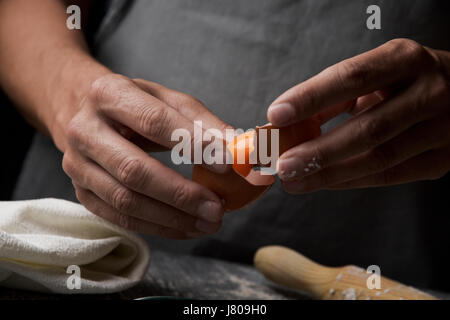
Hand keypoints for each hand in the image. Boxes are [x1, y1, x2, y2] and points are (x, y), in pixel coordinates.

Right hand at [62, 74, 230, 237]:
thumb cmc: (134, 105)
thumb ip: (200, 120)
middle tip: (217, 207)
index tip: (226, 164)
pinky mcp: (82, 192)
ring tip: (208, 222)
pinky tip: (186, 228)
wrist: (83, 111)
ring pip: (126, 201)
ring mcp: (78, 165)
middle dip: (181, 194)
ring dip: (172, 218)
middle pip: (135, 170)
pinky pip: (120, 218)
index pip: (153, 121)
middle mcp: (85, 130)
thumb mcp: (165, 99)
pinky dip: (158, 227)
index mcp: (108, 94)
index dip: (192, 144)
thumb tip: (235, 146)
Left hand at [267, 39, 449, 192]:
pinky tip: (322, 183)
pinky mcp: (442, 160)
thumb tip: (289, 123)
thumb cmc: (403, 82)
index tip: (276, 115)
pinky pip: (390, 176)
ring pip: (380, 158)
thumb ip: (336, 95)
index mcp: (405, 60)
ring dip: (330, 174)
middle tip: (283, 165)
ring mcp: (442, 128)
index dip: (311, 97)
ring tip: (294, 180)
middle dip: (320, 151)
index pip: (353, 77)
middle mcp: (430, 91)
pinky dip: (350, 182)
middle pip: (369, 128)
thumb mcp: (376, 74)